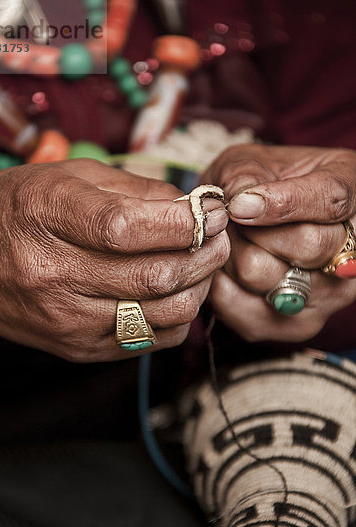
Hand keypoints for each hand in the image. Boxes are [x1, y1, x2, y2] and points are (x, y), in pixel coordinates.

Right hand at [0, 159, 229, 360]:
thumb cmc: (17, 213)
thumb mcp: (63, 177)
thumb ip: (132, 188)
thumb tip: (195, 205)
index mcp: (45, 216)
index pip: (126, 228)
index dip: (184, 221)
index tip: (214, 209)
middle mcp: (52, 274)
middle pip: (154, 275)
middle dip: (206, 253)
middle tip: (220, 234)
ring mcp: (66, 320)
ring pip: (162, 313)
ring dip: (200, 286)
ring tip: (204, 262)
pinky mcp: (80, 349)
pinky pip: (151, 341)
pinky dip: (180, 316)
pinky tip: (180, 291)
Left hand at [203, 144, 355, 341]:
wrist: (250, 220)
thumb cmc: (255, 184)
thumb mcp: (249, 162)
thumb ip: (246, 174)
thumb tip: (240, 201)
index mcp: (351, 192)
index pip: (331, 200)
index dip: (283, 203)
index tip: (240, 204)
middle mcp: (352, 251)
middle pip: (305, 245)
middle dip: (251, 230)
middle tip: (229, 219)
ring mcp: (330, 294)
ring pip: (265, 276)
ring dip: (231, 255)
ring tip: (228, 241)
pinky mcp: (298, 326)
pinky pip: (244, 308)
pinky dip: (222, 286)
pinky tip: (224, 268)